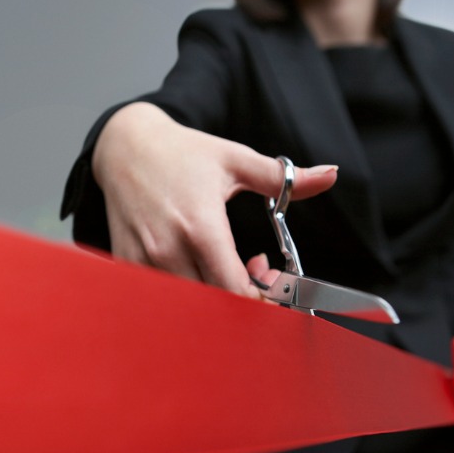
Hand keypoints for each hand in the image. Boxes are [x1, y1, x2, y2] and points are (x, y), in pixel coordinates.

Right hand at [92, 102, 337, 297]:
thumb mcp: (234, 160)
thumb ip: (283, 178)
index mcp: (201, 227)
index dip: (261, 298)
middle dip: (242, 297)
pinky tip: (194, 267)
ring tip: (222, 266)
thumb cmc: (180, 153)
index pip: (236, 291)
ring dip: (212, 295)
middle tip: (253, 271)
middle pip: (214, 305)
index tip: (271, 280)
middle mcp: (169, 249)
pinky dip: (184, 291)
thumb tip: (329, 175)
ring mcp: (145, 261)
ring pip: (188, 304)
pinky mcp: (128, 265)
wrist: (124, 147)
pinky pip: (161, 296)